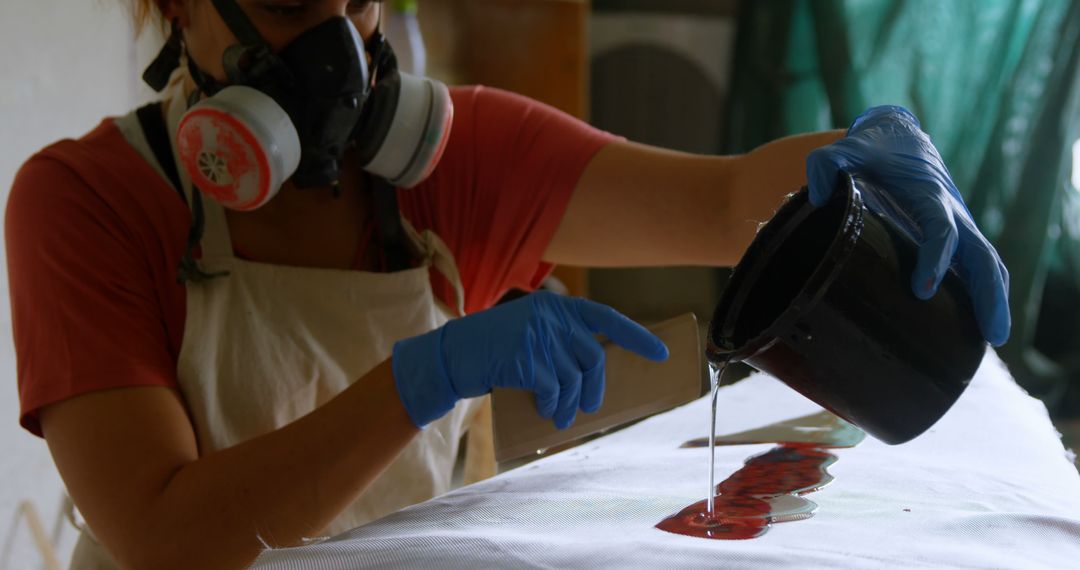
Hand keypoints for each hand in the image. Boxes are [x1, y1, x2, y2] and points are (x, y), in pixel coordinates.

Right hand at [392, 291, 669, 427]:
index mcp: (555, 306)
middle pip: (592, 357)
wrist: (451, 355)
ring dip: (570, 403)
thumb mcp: (529, 330)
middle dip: (594, 387)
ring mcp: (536, 335)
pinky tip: (546, 411)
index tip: (661, 353)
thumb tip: (593, 373)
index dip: (636, 336)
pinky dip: (552, 404)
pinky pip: (552, 388)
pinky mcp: (523, 358)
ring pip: (572, 378)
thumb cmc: (493, 349)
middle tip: (589, 407)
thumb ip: (560, 340)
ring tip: (562, 416)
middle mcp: (549, 316)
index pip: (606, 317)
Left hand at [806, 105, 1009, 345]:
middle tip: (993, 334)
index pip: (942, 230)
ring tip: (994, 338)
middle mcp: (952, 212)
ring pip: (987, 264)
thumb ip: (827, 165)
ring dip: (994, 299)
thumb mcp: (845, 151)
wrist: (898, 139)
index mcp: (929, 195)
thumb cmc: (870, 151)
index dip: (936, 258)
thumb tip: (818, 195)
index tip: (922, 289)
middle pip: (982, 255)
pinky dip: (986, 292)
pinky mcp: (954, 236)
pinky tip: (979, 326)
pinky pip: (977, 266)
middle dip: (989, 293)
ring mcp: (957, 225)